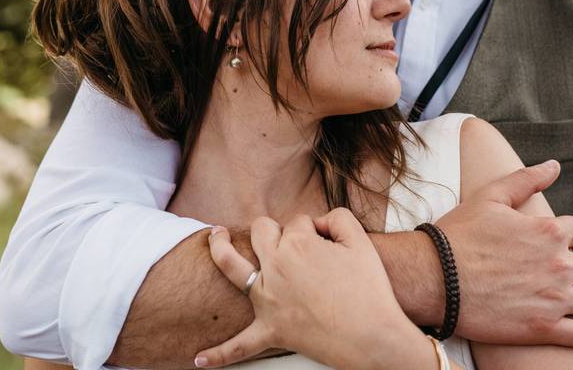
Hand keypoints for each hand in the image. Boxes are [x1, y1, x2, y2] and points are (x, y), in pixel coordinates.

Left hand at [194, 209, 435, 368]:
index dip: (316, 230)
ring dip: (219, 249)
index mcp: (297, 244)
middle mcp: (275, 268)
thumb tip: (317, 224)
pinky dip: (219, 354)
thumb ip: (337, 217)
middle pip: (262, 232)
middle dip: (274, 230)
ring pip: (233, 267)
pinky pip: (239, 344)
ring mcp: (268, 300)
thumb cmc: (370, 289)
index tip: (331, 244)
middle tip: (290, 241)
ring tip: (214, 238)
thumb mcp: (360, 239)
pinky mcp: (271, 331)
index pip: (298, 222)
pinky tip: (199, 359)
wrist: (374, 336)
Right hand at [437, 161, 572, 346]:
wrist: (434, 277)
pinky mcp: (544, 329)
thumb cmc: (459, 235)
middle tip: (572, 272)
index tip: (560, 244)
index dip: (571, 235)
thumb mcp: (490, 197)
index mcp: (548, 230)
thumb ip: (526, 180)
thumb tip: (555, 166)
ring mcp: (554, 299)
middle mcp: (558, 263)